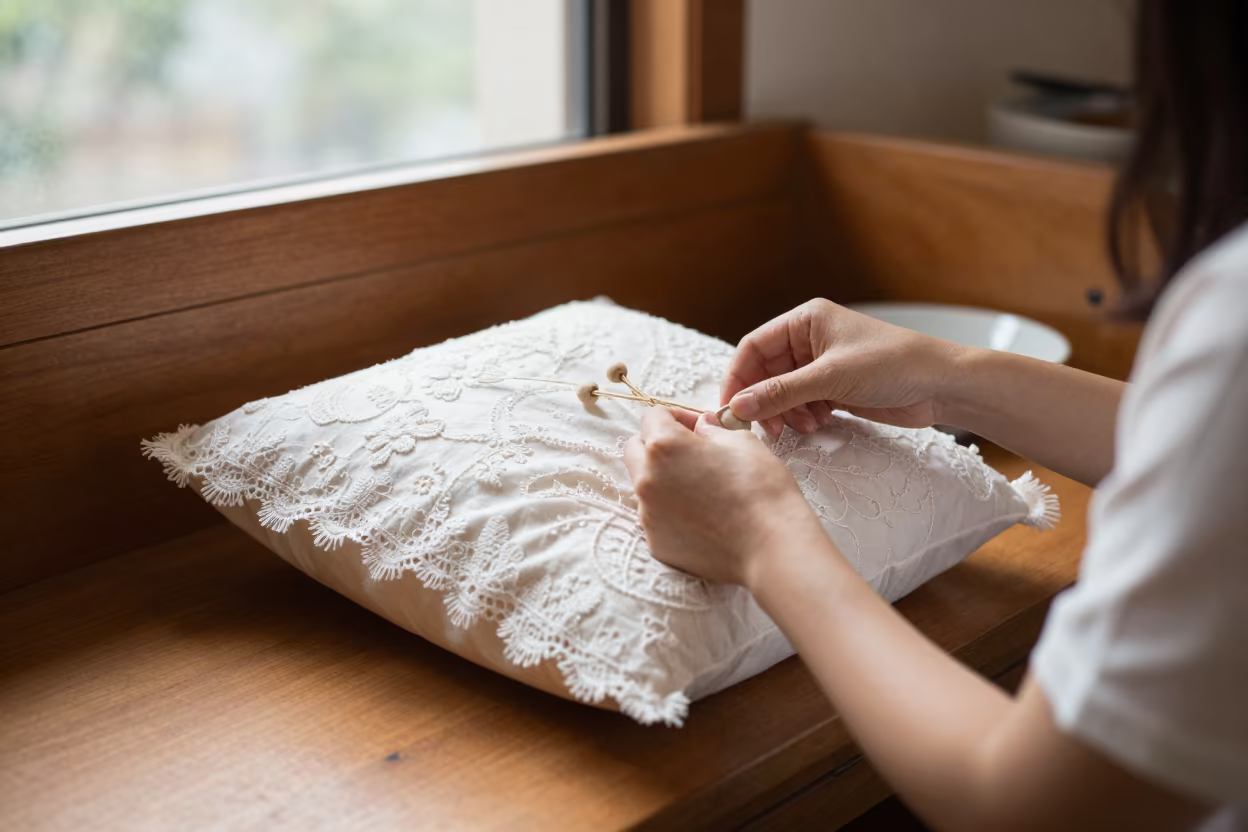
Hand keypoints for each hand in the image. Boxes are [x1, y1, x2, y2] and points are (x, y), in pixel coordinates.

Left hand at [622, 407, 828, 586]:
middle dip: (657, 444)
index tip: (698, 426)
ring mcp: (648, 515)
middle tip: (691, 452)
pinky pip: (655, 517)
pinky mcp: (656, 542)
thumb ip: (711, 429)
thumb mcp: (741, 441)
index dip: (677, 416)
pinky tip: (702, 516)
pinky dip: (671, 511)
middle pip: (635, 449)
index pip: (652, 417)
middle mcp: (646, 479)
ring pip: (644, 485)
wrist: (771, 546)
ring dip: (663, 478)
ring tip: (701, 488)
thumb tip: (701, 427)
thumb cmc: (760, 488)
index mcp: (664, 446)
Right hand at [722, 298, 963, 436]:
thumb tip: (737, 407)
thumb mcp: (830, 378)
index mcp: (806, 321)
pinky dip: (803, 416)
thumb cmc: (893, 364)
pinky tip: (819, 423)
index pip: (754, 347)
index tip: (731, 408)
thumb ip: (781, 393)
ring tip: (804, 425)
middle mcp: (810, 340)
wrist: (941, 386)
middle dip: (764, 401)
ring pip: (783, 392)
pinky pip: (803, 403)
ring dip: (786, 412)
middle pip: (766, 373)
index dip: (738, 378)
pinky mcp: (835, 388)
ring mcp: (823, 365)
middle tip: (767, 427)